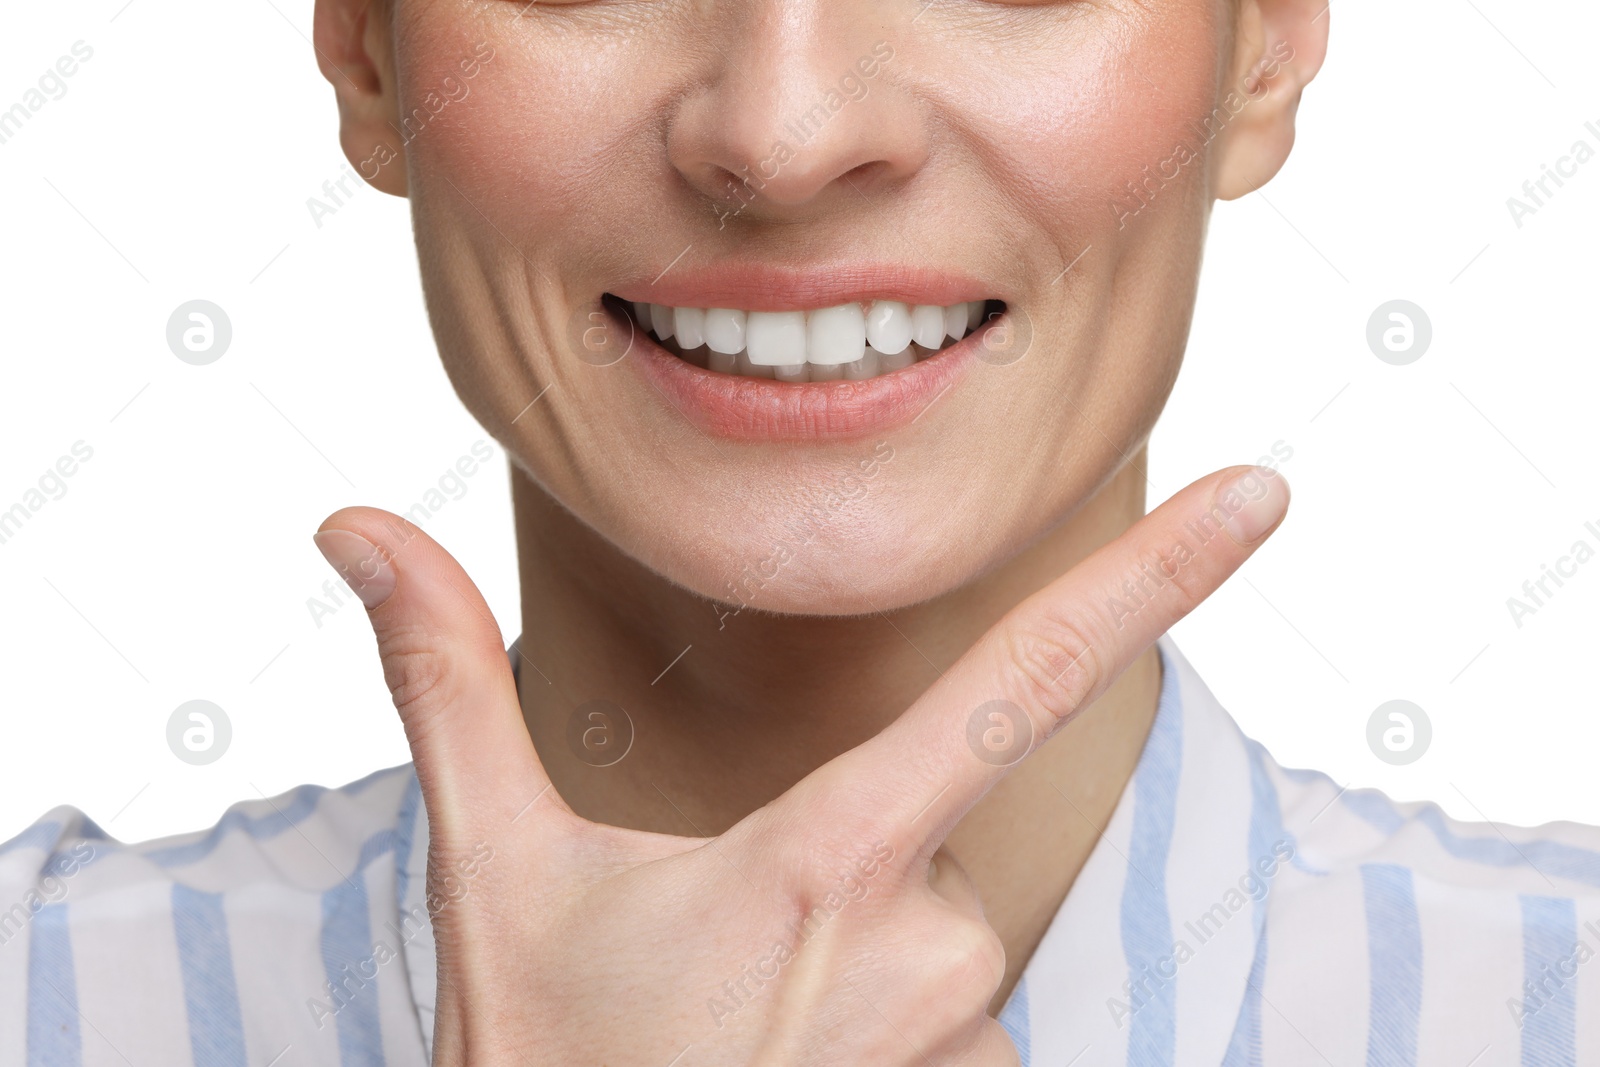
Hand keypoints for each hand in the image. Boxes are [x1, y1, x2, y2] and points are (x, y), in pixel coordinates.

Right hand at [312, 465, 1286, 1064]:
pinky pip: (950, 1032)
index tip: (1260, 500)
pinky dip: (878, 1039)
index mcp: (828, 855)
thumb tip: (353, 527)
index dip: (1149, 577)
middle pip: (920, 844)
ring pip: (935, 950)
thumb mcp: (493, 868)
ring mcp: (961, 1042)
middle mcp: (927, 947)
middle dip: (838, 879)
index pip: (1016, 680)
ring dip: (849, 971)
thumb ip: (447, 681)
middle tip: (724, 972)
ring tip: (747, 1038)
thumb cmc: (547, 1062)